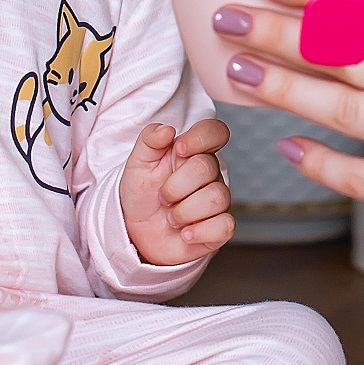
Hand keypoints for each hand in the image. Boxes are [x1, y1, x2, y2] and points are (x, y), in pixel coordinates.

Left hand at [118, 118, 234, 263]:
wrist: (138, 234)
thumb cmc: (143, 196)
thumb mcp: (138, 165)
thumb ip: (149, 140)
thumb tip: (167, 129)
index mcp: (194, 153)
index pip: (215, 131)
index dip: (201, 137)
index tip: (179, 149)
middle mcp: (210, 175)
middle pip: (207, 167)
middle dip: (176, 186)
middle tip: (163, 196)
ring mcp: (217, 202)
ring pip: (216, 198)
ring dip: (184, 212)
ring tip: (171, 218)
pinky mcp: (220, 229)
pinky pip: (225, 226)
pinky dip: (200, 232)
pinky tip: (185, 233)